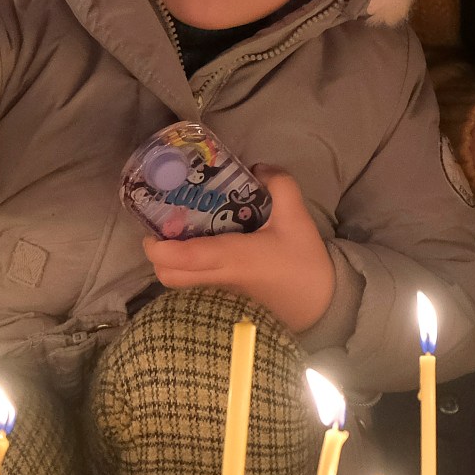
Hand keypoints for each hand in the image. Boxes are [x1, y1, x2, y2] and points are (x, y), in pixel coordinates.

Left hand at [141, 167, 336, 332]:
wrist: (321, 306)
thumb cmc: (305, 264)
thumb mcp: (298, 218)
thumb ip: (279, 185)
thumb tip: (257, 167)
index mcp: (234, 258)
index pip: (186, 258)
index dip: (160, 247)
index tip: (152, 229)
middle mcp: (220, 279)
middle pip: (169, 277)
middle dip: (157, 255)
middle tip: (163, 228)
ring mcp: (220, 294)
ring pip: (179, 284)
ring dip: (170, 263)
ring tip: (179, 235)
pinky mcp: (226, 300)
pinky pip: (194, 286)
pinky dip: (187, 270)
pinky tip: (200, 250)